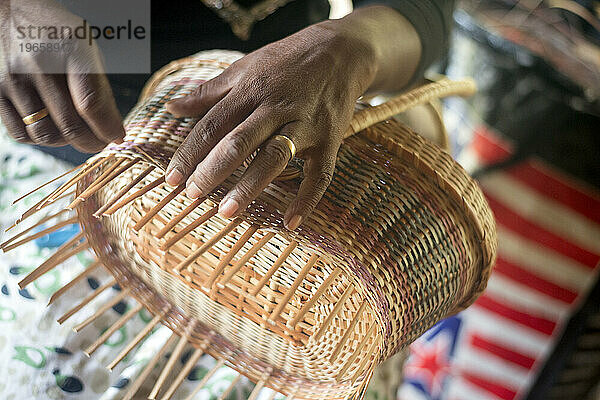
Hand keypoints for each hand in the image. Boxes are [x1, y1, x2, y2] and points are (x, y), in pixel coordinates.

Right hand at [0, 0, 123, 151]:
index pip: (90, 103)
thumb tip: (112, 127)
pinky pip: (20, 132)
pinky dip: (39, 138)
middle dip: (91, 142)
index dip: (106, 128)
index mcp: (70, 50)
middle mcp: (39, 65)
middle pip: (69, 125)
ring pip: (45, 134)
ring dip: (66, 143)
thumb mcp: (86, 48)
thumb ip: (99, 86)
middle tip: (100, 143)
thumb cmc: (55, 34)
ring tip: (75, 134)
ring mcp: (14, 79)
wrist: (9, 13)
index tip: (116, 137)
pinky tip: (50, 128)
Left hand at [165, 6, 420, 229]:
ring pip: (274, 157)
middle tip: (193, 196)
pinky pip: (319, 174)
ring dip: (250, 185)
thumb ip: (208, 91)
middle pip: (239, 141)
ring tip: (227, 211)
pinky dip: (307, 199)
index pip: (213, 124)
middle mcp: (275, 107)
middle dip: (213, 170)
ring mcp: (304, 125)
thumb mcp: (245, 67)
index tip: (171, 179)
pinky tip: (290, 223)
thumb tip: (171, 107)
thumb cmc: (287, 61)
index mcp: (250, 90)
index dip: (190, 152)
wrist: (342, 52)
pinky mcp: (329, 140)